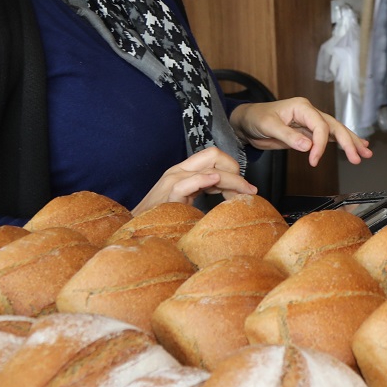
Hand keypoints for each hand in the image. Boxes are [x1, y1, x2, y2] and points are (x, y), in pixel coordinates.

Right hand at [137, 146, 253, 211]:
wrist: (137, 231)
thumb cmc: (164, 219)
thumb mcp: (190, 200)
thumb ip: (206, 190)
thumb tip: (233, 193)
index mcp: (185, 171)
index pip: (215, 157)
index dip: (234, 170)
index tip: (245, 190)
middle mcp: (179, 171)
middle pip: (214, 155)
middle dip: (236, 171)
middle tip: (249, 191)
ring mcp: (172, 181)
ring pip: (208, 167)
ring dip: (231, 179)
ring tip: (243, 193)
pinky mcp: (167, 195)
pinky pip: (185, 183)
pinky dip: (203, 180)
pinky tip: (216, 182)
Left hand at [230, 97, 371, 165]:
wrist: (247, 121)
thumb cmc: (256, 119)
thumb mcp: (268, 126)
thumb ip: (288, 136)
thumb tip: (308, 146)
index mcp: (302, 107)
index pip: (320, 126)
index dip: (320, 144)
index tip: (314, 160)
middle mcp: (310, 112)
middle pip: (335, 126)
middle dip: (349, 142)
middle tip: (359, 157)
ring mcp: (311, 122)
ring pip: (336, 130)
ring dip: (351, 142)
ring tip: (365, 153)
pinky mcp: (309, 132)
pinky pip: (329, 136)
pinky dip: (342, 142)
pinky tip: (355, 146)